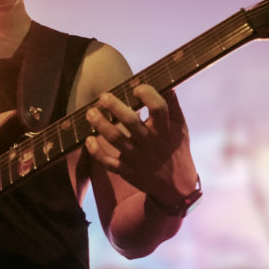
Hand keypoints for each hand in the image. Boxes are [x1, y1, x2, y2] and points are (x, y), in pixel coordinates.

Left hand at [84, 85, 197, 204]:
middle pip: (130, 122)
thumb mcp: (180, 127)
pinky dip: (96, 152)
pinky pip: (108, 162)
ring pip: (115, 139)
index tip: (137, 87)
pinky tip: (88, 140)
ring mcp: (137, 158)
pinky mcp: (127, 171)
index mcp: (165, 130)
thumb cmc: (176, 150)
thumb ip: (173, 105)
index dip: (147, 94)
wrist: (176, 186)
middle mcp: (150, 143)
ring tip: (90, 113)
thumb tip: (167, 83)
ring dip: (100, 125)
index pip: (158, 108)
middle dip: (115, 107)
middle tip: (103, 97)